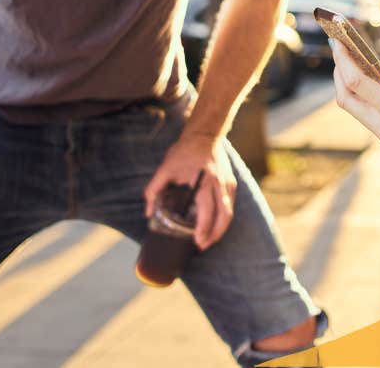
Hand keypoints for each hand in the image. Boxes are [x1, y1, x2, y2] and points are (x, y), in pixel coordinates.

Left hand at [144, 133, 237, 249]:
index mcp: (205, 181)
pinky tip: (214, 224)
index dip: (204, 229)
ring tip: (209, 240)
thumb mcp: (165, 168)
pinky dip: (223, 218)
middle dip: (215, 235)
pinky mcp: (231, 182)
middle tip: (203, 246)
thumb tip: (148, 213)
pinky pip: (230, 205)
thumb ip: (154, 190)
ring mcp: (228, 183)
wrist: (205, 134)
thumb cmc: (184, 150)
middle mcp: (221, 184)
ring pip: (230, 212)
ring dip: (221, 229)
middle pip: (224, 216)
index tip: (197, 241)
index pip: (208, 211)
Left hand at [330, 44, 379, 186]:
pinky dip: (361, 96)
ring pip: (354, 108)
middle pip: (346, 98)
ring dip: (347, 85)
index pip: (356, 82)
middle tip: (340, 47)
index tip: (338, 40)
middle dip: (339, 71)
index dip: (343, 59)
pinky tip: (372, 82)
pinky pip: (366, 115)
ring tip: (353, 61)